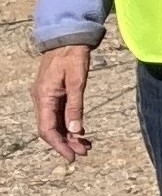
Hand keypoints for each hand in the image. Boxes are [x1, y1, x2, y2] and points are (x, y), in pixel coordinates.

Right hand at [34, 45, 93, 160]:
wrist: (67, 39)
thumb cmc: (72, 57)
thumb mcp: (77, 81)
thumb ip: (75, 106)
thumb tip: (75, 130)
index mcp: (44, 97)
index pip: (47, 129)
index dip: (59, 145)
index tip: (71, 157)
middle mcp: (41, 99)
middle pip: (50, 129)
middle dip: (66, 143)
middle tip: (83, 153)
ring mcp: (46, 97)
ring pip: (55, 123)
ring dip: (68, 136)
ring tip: (86, 146)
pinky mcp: (53, 94)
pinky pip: (58, 115)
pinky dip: (69, 125)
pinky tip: (80, 132)